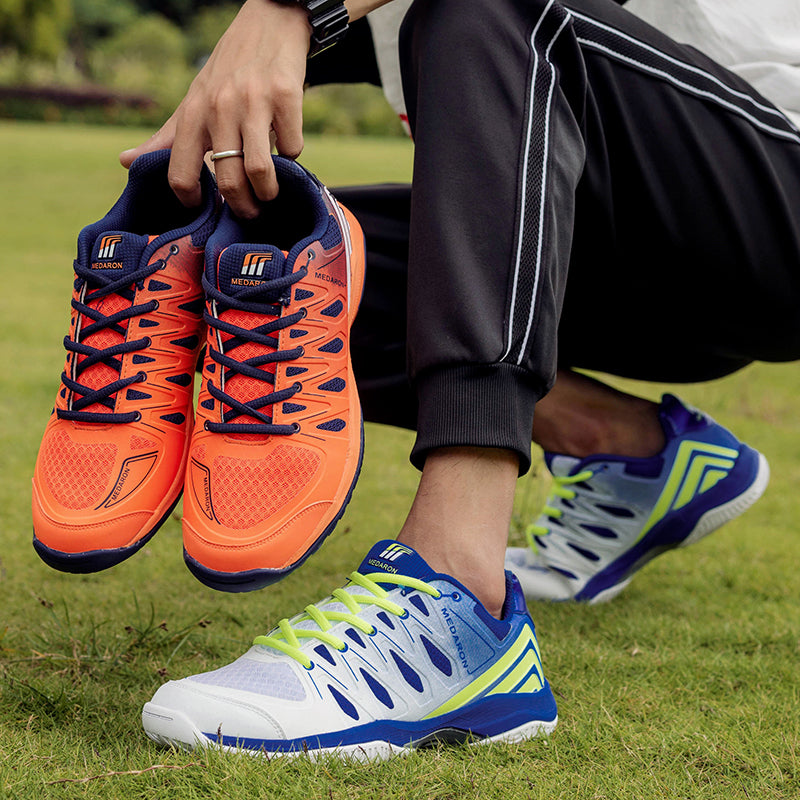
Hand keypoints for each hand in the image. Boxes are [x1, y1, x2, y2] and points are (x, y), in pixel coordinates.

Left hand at [120, 0, 310, 217]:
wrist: (269, 24)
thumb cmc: (228, 73)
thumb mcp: (193, 102)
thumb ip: (166, 138)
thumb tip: (125, 162)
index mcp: (193, 114)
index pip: (180, 174)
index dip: (194, 201)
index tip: (209, 208)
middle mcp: (219, 108)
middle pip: (228, 181)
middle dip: (243, 207)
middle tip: (251, 212)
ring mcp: (253, 102)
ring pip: (259, 170)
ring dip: (269, 191)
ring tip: (270, 193)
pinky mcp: (286, 96)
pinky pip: (292, 148)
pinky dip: (292, 157)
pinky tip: (286, 146)